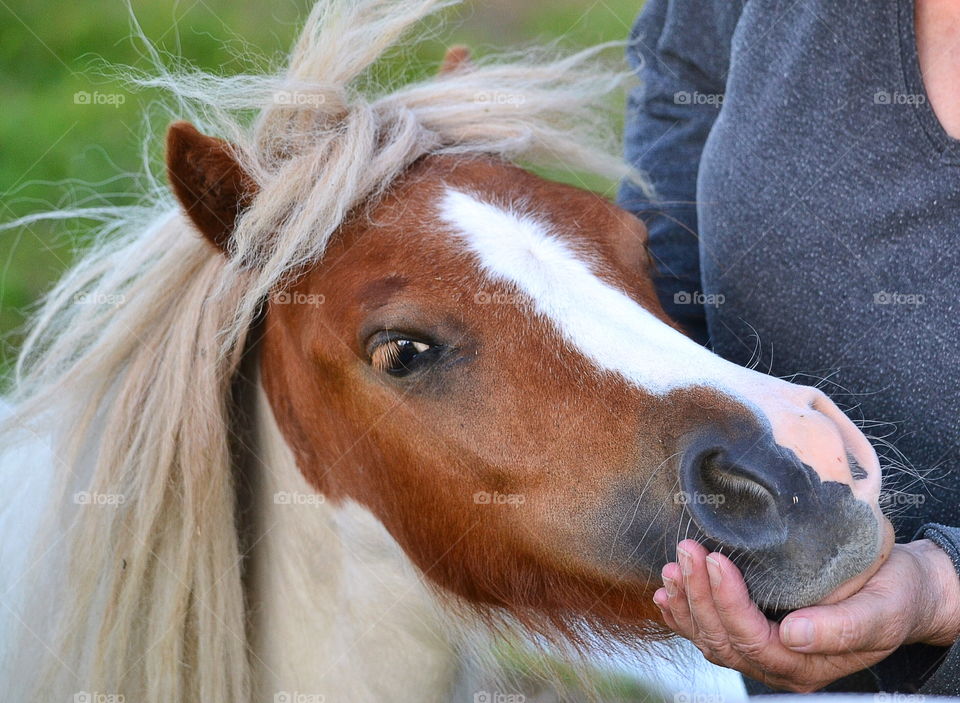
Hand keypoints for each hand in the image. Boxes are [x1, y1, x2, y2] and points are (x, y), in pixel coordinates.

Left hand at [653, 538, 959, 691]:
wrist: (899, 593)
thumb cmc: (893, 596)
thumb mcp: (882, 609)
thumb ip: (842, 627)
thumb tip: (794, 635)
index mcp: (808, 664)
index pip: (754, 638)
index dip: (728, 601)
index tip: (716, 560)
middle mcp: (779, 665)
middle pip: (724, 638)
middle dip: (699, 594)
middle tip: (688, 550)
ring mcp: (762, 653)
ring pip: (710, 638)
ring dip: (686, 603)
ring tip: (672, 567)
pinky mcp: (752, 634)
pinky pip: (707, 632)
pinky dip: (681, 615)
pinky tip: (665, 593)